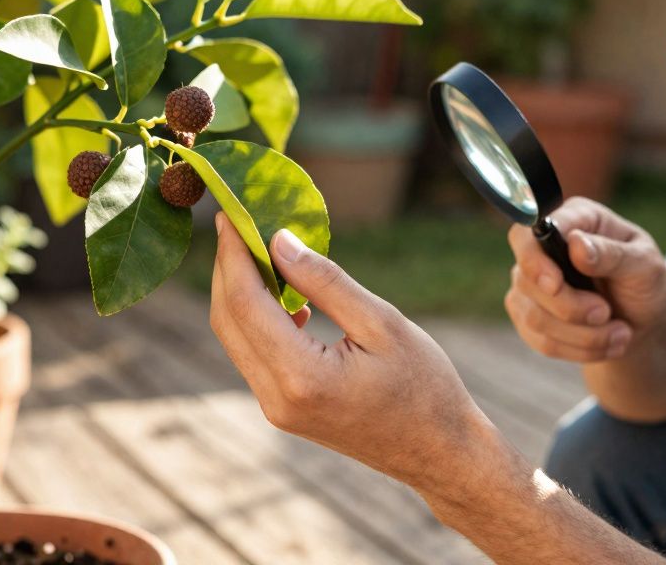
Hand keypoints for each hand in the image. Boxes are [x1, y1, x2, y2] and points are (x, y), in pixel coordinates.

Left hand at [209, 212, 494, 492]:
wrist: (438, 451)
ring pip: (234, 337)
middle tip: (235, 221)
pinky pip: (252, 354)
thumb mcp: (382, 322)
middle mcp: (277, 398)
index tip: (229, 212)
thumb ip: (326, 281)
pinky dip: (255, 318)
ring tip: (257, 247)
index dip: (233, 253)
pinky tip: (285, 295)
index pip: (246, 302)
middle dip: (227, 266)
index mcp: (303, 376)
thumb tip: (278, 241)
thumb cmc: (424, 385)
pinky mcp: (282, 410)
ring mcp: (276, 409)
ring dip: (238, 290)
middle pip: (227, 320)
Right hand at [505, 198, 665, 362]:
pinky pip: (541, 342)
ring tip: (621, 334)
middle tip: (607, 313)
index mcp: (573, 220)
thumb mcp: (645, 264)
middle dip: (570, 308)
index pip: (528, 234)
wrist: (646, 321)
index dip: (534, 260)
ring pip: (534, 318)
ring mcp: (531, 284)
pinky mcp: (530, 317)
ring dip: (583, 335)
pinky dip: (579, 349)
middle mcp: (543, 249)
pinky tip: (607, 344)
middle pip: (527, 281)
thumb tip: (576, 244)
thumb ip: (612, 253)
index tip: (556, 284)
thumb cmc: (647, 282)